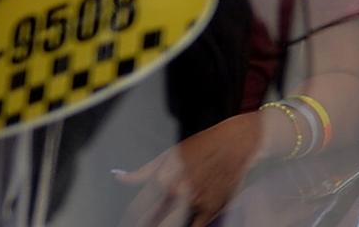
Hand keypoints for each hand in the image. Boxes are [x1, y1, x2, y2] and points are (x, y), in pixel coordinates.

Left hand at [115, 110, 268, 226]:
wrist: (239, 141)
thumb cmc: (204, 144)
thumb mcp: (171, 153)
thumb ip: (143, 171)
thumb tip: (120, 177)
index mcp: (163, 178)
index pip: (137, 209)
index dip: (130, 219)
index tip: (128, 222)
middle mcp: (177, 191)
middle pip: (152, 222)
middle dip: (146, 225)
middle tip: (144, 224)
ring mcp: (195, 201)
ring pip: (173, 224)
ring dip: (166, 223)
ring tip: (165, 220)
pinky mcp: (212, 207)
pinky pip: (195, 226)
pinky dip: (189, 225)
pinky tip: (184, 222)